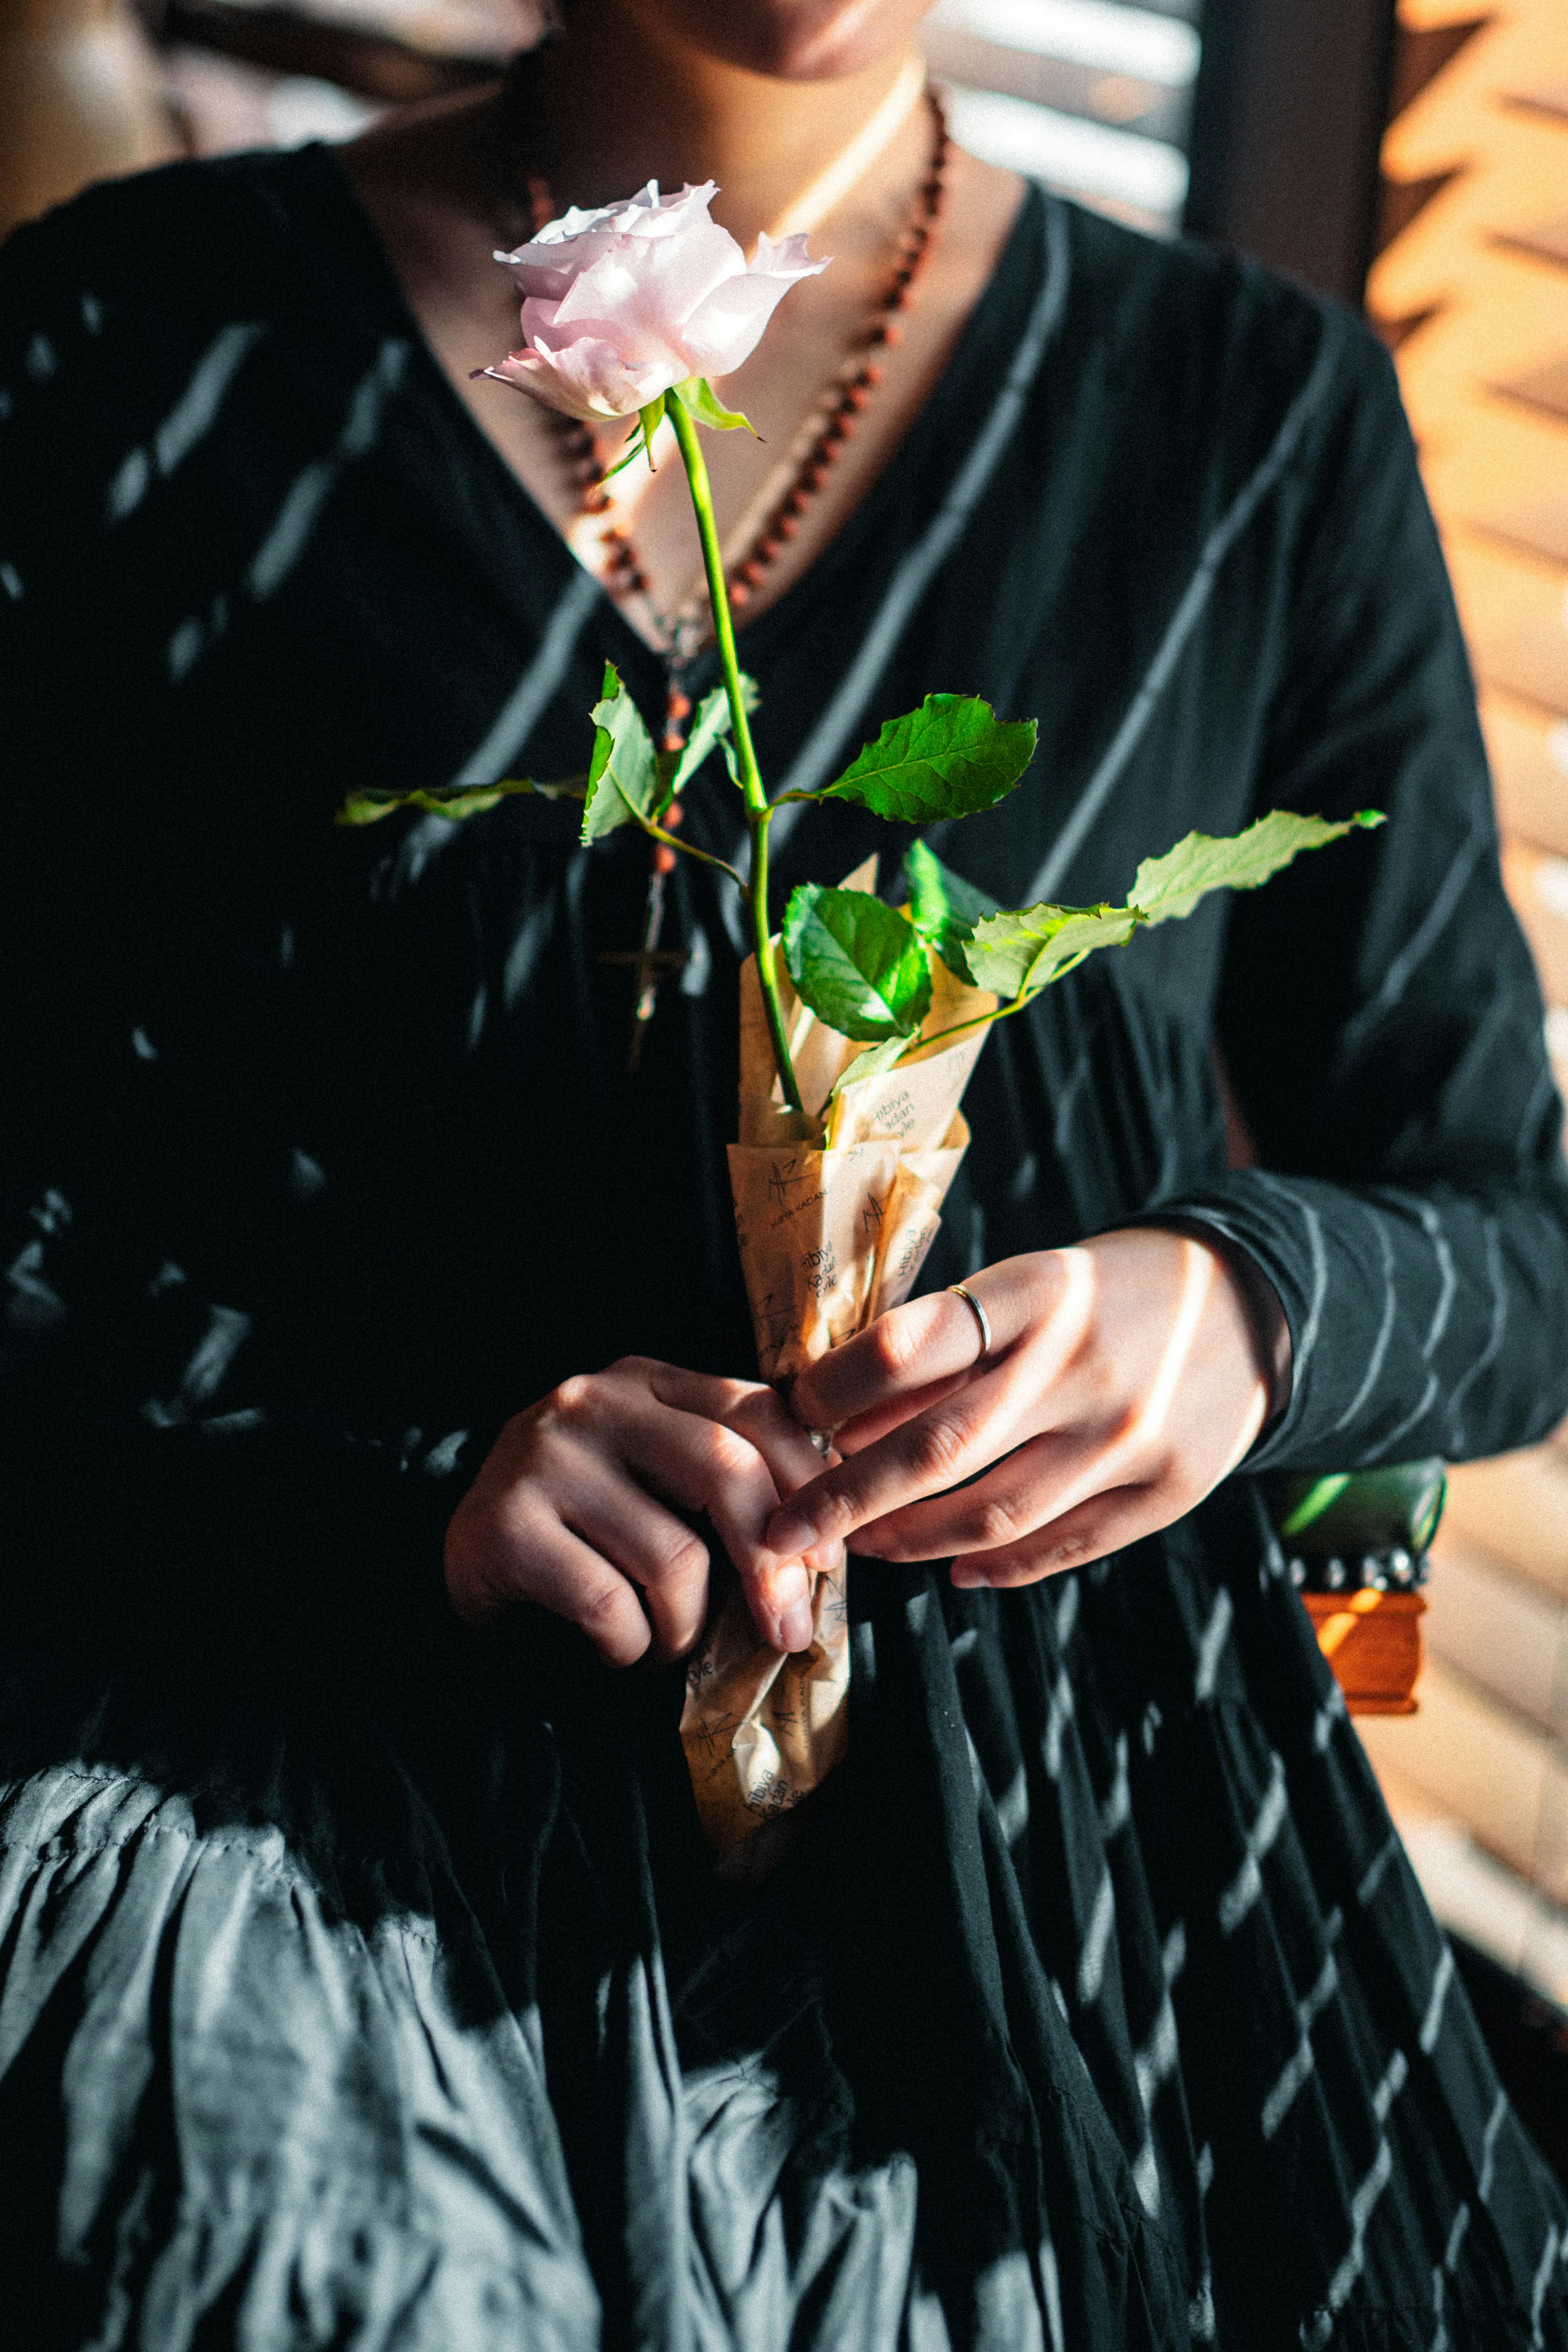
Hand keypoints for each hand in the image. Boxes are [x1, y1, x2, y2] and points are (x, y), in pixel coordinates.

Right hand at [444, 1357, 839, 1665]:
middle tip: (788, 1629)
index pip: (752, 1408)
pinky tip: (617, 1649)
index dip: (805, 1484)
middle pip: (722, 1469)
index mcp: (644, 1382)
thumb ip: (727, 1484)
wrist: (455, 1561)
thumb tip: (825, 1543)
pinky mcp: (504, 1526)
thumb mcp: (657, 1482)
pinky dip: (630, 1648)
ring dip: (686, 1626)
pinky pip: (609, 1604)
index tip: (828, 1557)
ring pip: (672, 1555)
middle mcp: (592, 1402)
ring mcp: (543, 1459)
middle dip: (771, 1564)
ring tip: (668, 1643)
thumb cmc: (582, 1531)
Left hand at [763, 1230, 1279, 1585]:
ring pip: (993, 1514)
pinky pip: (1062, 1546)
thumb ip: (947, 1349)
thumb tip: (842, 1420)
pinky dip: (996, 1567)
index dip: (838, 1388)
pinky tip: (953, 1567)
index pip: (911, 1345)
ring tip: (862, 1543)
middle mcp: (1082, 1363)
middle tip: (783, 1528)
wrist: (1244, 1306)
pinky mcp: (1170, 1487)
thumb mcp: (1026, 1289)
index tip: (792, 1413)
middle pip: (940, 1448)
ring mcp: (1131, 1432)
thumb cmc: (1102, 1297)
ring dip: (911, 1539)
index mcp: (1037, 1291)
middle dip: (846, 1498)